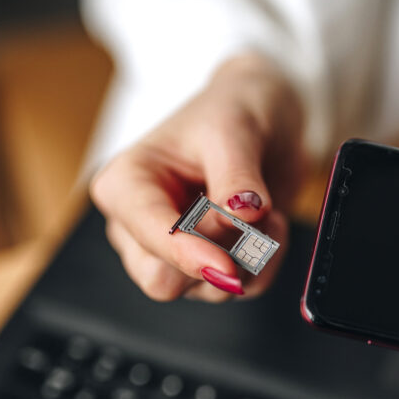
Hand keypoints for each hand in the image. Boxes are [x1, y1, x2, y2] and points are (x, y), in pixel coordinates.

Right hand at [91, 53, 306, 301]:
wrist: (267, 115)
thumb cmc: (235, 108)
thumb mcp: (235, 130)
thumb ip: (236, 178)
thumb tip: (242, 218)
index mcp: (127, 185)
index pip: (146, 238)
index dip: (185, 254)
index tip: (225, 263)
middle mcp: (143, 225)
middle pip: (164, 281)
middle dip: (217, 260)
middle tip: (255, 221)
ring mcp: (178, 250)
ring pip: (207, 289)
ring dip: (249, 259)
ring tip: (267, 211)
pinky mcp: (213, 263)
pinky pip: (241, 288)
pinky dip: (266, 263)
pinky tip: (271, 225)